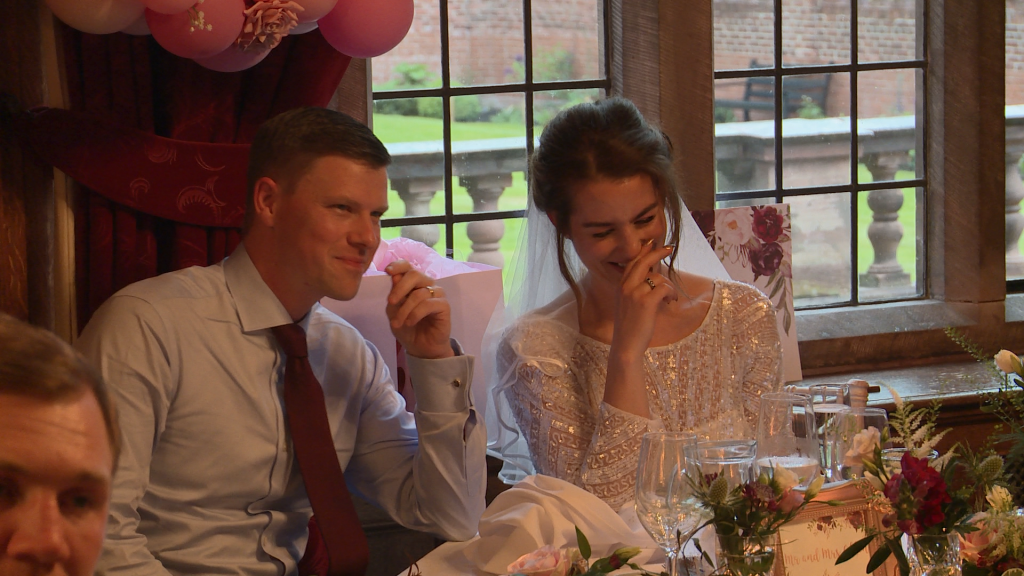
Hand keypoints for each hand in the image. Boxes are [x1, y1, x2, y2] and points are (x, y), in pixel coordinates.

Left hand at [384, 260, 453, 358]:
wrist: (420, 347)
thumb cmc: (407, 328)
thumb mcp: (393, 311)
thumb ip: (394, 293)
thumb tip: (395, 276)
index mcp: (413, 283)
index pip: (408, 266)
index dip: (398, 265)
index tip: (387, 271)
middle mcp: (426, 285)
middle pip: (414, 274)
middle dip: (400, 288)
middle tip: (390, 302)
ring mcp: (437, 294)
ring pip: (419, 293)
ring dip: (405, 309)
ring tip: (398, 323)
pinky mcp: (444, 305)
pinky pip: (428, 304)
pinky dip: (416, 314)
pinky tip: (410, 322)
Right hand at [610, 241, 677, 358]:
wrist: (626, 346)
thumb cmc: (630, 328)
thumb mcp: (628, 305)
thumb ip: (635, 290)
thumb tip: (653, 278)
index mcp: (620, 286)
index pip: (632, 262)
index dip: (643, 251)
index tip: (653, 243)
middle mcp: (625, 287)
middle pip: (643, 261)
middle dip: (658, 253)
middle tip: (669, 248)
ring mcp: (635, 293)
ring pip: (658, 277)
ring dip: (669, 286)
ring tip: (670, 298)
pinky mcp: (646, 302)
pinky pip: (664, 287)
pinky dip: (671, 294)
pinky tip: (670, 302)